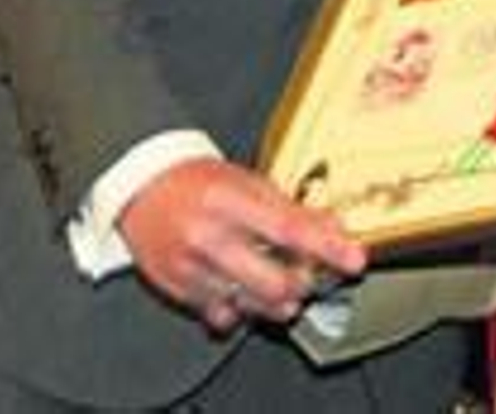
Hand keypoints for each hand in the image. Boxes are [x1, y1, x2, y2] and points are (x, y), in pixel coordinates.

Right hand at [118, 156, 366, 333]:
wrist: (142, 188)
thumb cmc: (198, 182)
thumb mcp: (248, 182)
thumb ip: (290, 207)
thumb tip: (333, 226)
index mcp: (230, 199)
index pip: (289, 229)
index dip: (326, 247)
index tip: (353, 259)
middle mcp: (210, 236)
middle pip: (274, 280)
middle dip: (302, 284)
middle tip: (310, 276)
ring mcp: (192, 267)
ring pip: (252, 304)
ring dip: (279, 302)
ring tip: (285, 288)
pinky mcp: (179, 289)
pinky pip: (223, 315)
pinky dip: (243, 310)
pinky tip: (247, 293)